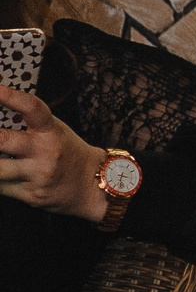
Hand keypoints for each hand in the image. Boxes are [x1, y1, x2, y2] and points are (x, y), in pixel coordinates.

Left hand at [0, 86, 108, 221]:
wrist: (90, 183)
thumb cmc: (66, 152)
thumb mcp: (53, 130)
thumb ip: (28, 122)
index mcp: (52, 131)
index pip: (32, 107)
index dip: (11, 97)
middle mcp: (46, 151)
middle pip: (3, 140)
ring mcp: (38, 174)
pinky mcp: (31, 194)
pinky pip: (1, 187)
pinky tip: (4, 174)